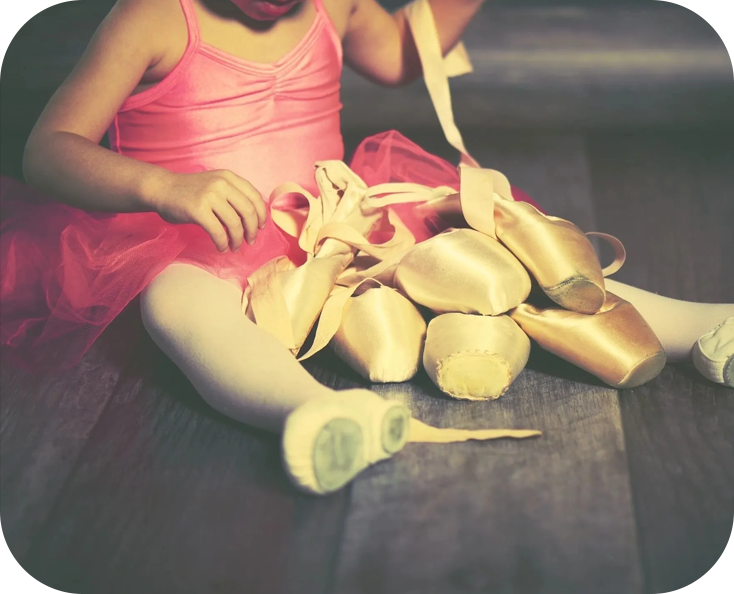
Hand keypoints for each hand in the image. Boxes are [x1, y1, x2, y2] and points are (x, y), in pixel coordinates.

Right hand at [152, 170, 266, 252]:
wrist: (162, 189)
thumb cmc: (190, 191)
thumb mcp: (215, 185)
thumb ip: (233, 195)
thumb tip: (254, 219)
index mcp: (229, 177)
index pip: (255, 197)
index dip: (262, 215)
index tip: (261, 227)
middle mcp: (221, 184)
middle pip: (248, 212)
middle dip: (252, 230)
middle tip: (250, 240)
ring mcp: (210, 196)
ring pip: (235, 224)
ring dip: (238, 240)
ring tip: (235, 247)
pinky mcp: (198, 210)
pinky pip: (218, 232)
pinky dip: (222, 243)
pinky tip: (221, 247)